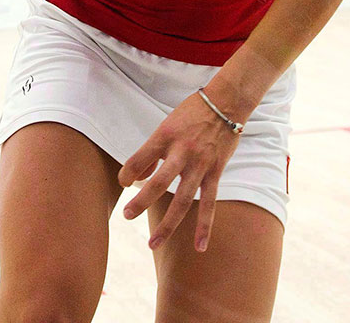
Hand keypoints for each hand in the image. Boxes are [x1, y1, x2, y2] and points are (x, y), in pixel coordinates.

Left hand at [117, 90, 242, 252]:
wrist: (226, 103)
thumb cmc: (192, 113)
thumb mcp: (166, 125)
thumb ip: (152, 151)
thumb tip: (141, 176)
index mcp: (165, 136)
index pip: (139, 158)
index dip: (127, 173)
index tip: (123, 183)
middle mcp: (182, 151)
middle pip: (158, 182)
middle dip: (141, 202)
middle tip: (127, 215)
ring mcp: (200, 164)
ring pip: (182, 200)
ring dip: (167, 224)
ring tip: (153, 244)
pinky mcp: (216, 173)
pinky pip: (209, 204)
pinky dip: (204, 226)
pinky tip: (199, 246)